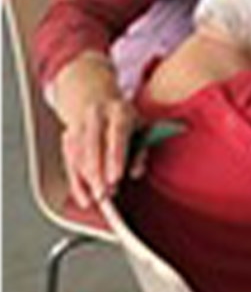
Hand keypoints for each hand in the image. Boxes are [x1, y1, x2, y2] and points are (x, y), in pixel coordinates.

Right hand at [52, 54, 138, 206]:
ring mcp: (78, 124)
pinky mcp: (67, 136)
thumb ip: (142, 147)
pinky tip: (83, 194)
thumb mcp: (138, 124)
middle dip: (97, 173)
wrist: (93, 94)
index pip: (117, 133)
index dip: (116, 157)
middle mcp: (95, 115)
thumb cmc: (121, 115)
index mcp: (118, 110)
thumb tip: (136, 171)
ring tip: (95, 198)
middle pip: (93, 146)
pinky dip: (75, 181)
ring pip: (79, 156)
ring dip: (86, 180)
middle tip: (103, 194)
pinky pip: (68, 162)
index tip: (116, 178)